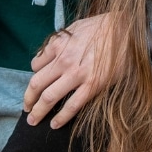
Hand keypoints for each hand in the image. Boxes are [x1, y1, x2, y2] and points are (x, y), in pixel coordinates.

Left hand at [24, 14, 111, 128]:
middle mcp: (63, 61)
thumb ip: (59, 39)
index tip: (38, 81)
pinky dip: (61, 117)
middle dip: (28, 99)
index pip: (35, 65)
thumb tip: (49, 51)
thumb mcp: (75, 26)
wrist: (125, 31)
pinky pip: (72, 106)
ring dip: (38, 111)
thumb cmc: (101, 26)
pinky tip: (55, 124)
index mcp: (57, 45)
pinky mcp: (92, 86)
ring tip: (32, 121)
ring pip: (49, 97)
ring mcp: (76, 75)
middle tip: (26, 108)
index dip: (35, 74)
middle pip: (36, 84)